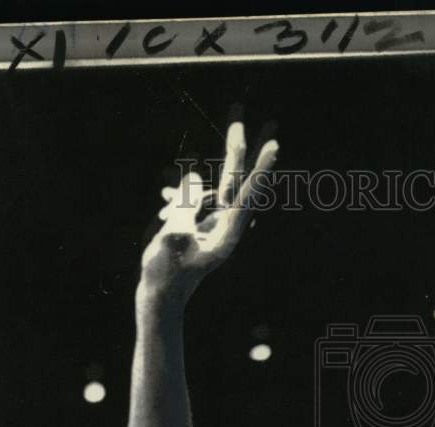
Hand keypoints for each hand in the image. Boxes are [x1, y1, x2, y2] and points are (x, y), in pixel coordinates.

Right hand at [139, 121, 278, 303]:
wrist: (160, 296)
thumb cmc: (166, 274)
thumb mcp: (171, 239)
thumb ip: (184, 207)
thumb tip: (194, 175)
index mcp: (227, 235)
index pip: (247, 195)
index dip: (260, 170)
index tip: (274, 147)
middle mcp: (225, 227)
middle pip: (236, 182)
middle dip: (238, 152)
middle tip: (246, 122)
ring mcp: (213, 225)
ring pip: (215, 187)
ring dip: (202, 177)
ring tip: (209, 156)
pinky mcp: (200, 225)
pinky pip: (194, 199)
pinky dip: (181, 195)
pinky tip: (164, 203)